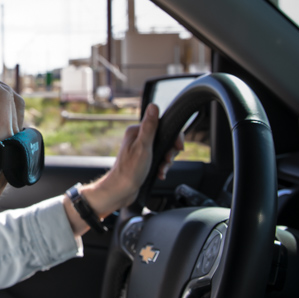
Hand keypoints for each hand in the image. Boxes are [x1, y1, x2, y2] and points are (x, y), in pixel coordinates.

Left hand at [64, 103, 183, 235]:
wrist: (120, 191)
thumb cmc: (130, 170)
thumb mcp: (143, 147)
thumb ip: (150, 127)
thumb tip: (153, 106)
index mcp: (136, 131)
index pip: (162, 126)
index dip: (173, 137)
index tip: (178, 147)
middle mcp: (138, 138)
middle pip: (164, 139)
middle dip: (170, 151)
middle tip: (167, 160)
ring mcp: (140, 149)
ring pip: (163, 150)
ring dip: (166, 161)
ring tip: (162, 169)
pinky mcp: (143, 160)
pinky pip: (158, 160)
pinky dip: (161, 167)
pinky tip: (160, 173)